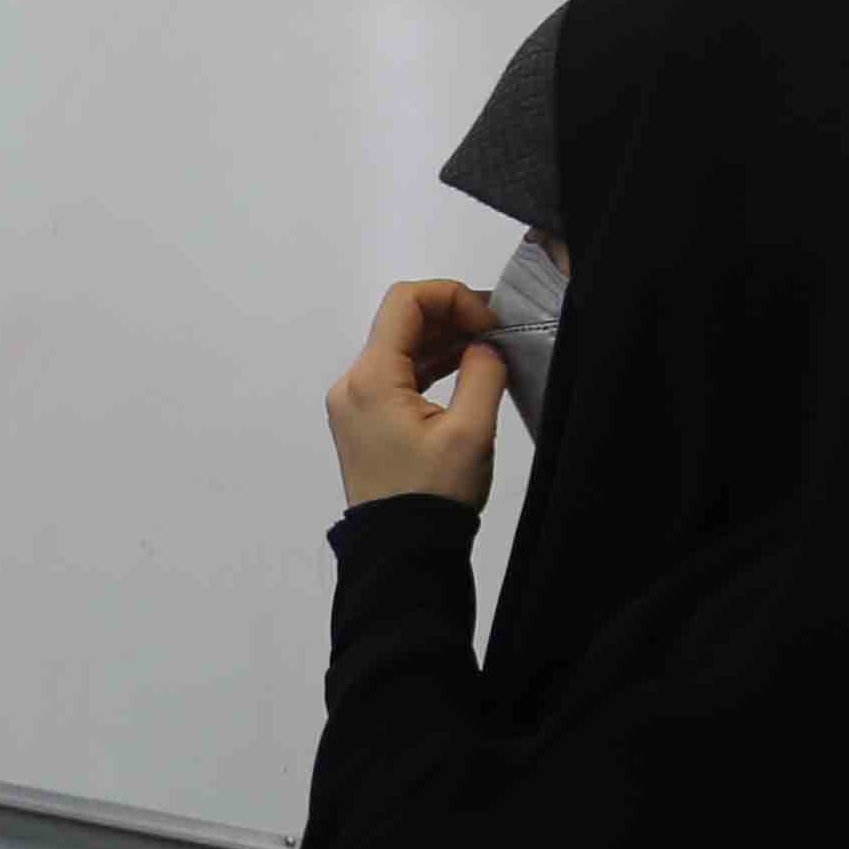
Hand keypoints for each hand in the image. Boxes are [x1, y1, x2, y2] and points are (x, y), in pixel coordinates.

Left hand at [326, 279, 509, 509]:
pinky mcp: (363, 420)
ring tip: (487, 350)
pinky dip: (429, 364)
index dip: (452, 297)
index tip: (488, 323)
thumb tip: (484, 345)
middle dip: (450, 316)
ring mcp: (353, 403)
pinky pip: (396, 374)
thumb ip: (483, 372)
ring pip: (399, 347)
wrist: (402, 551)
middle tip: (495, 333)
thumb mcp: (470, 431)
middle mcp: (352, 384)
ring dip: (442, 340)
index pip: (405, 302)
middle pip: (399, 321)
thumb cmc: (432, 496)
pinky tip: (464, 370)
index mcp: (371, 379)